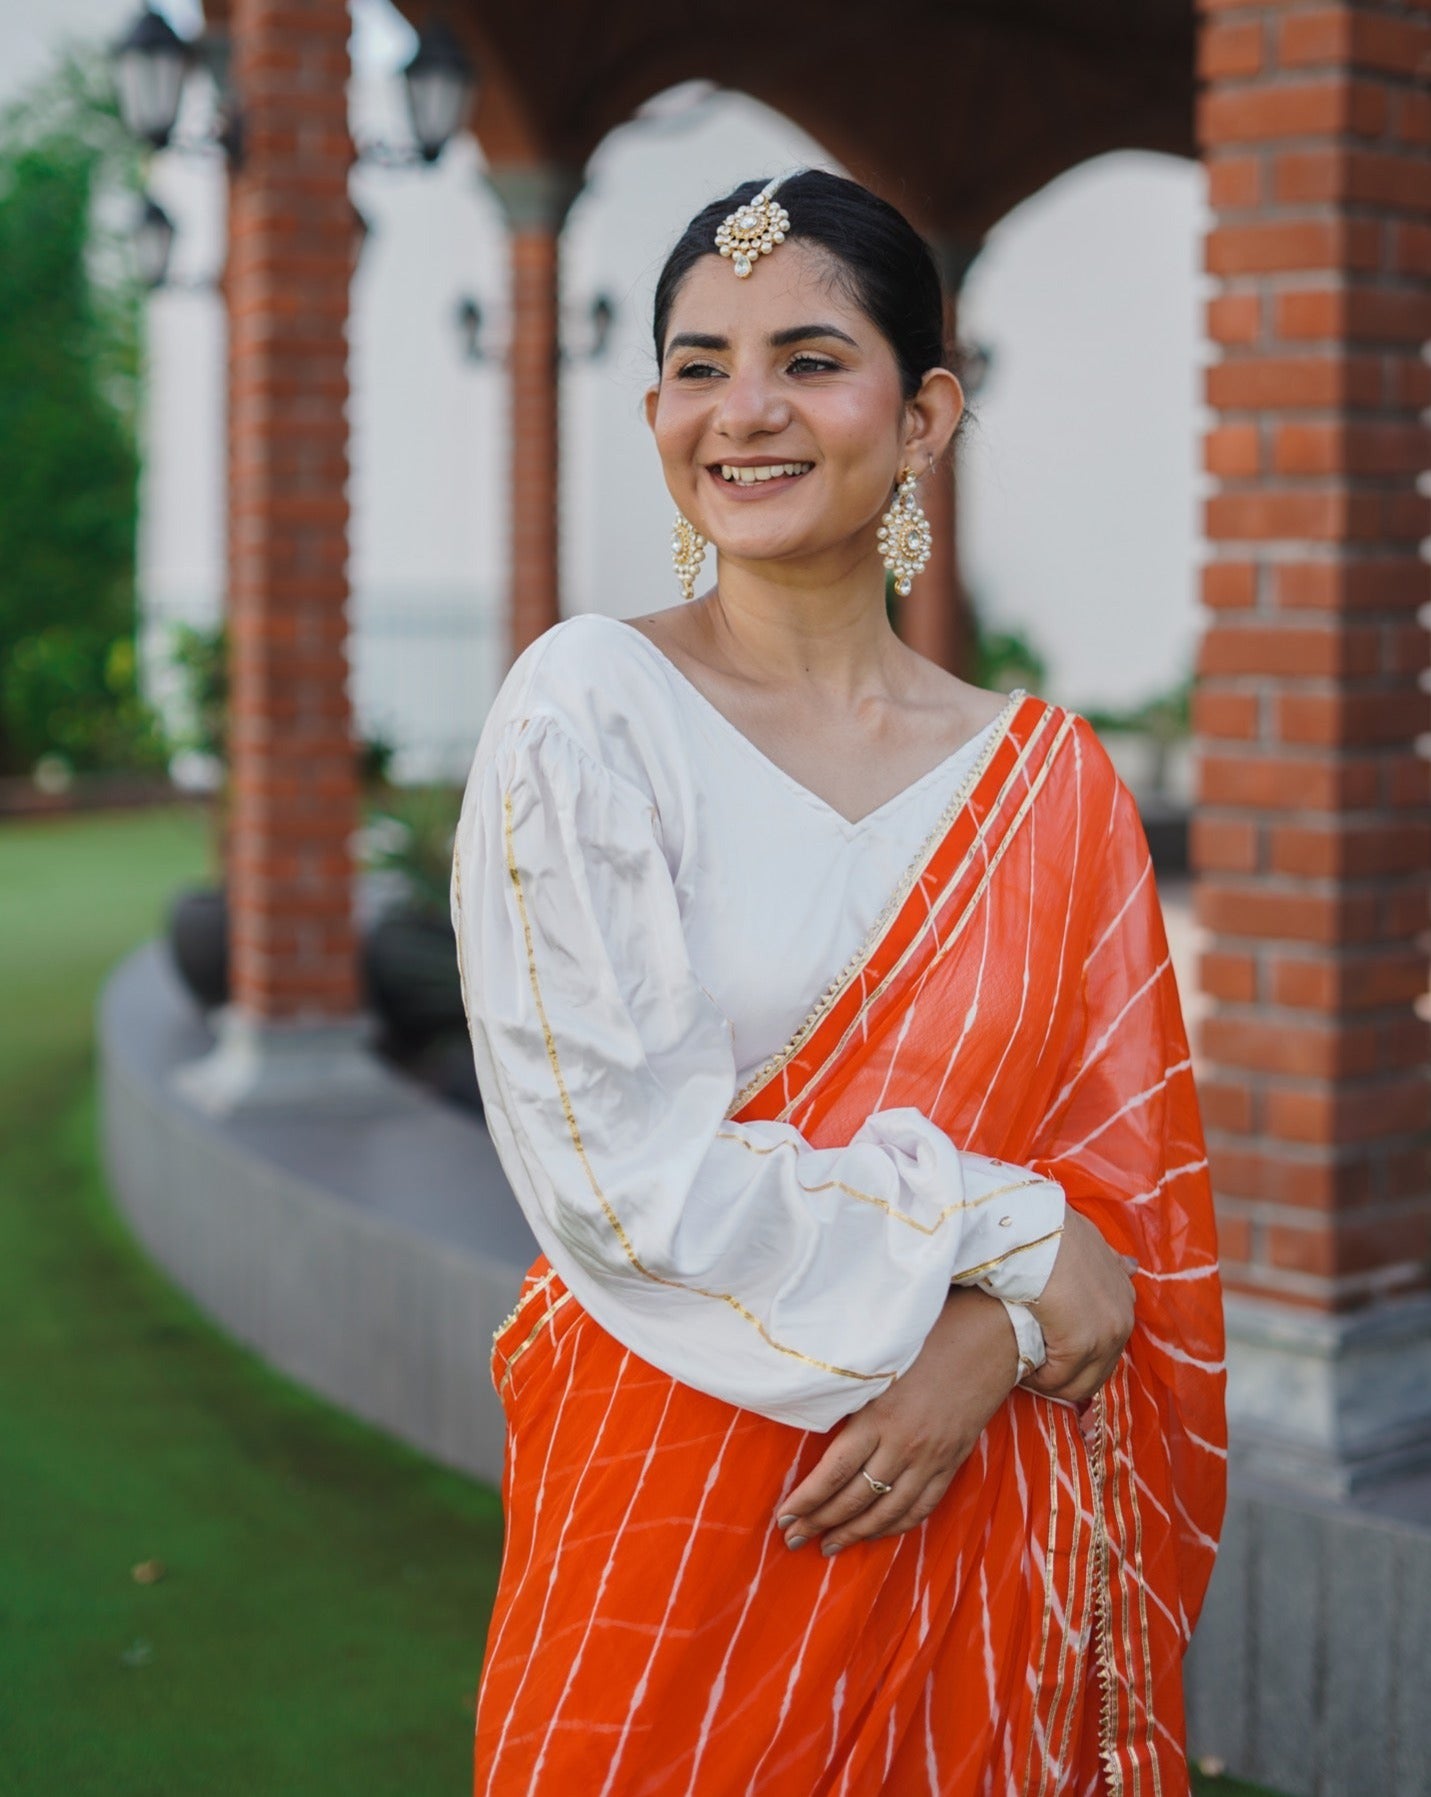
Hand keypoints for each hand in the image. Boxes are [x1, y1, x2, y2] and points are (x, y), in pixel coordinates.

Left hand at [773, 1287, 1018, 1556]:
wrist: (990, 1339)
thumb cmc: (928, 1337)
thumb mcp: (880, 1360)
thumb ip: (850, 1392)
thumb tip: (809, 1409)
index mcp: (880, 1417)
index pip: (835, 1473)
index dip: (807, 1500)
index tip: (784, 1517)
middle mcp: (904, 1446)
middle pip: (856, 1499)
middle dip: (821, 1523)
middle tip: (794, 1539)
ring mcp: (931, 1459)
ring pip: (888, 1512)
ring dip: (855, 1534)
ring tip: (828, 1546)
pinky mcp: (952, 1463)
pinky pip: (921, 1507)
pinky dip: (896, 1525)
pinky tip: (876, 1533)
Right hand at [1020, 1209, 1134, 1404]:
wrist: (1037, 1229)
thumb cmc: (1052, 1232)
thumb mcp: (1092, 1243)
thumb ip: (1111, 1260)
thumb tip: (1133, 1266)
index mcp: (1125, 1298)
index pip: (1107, 1346)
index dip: (1078, 1356)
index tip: (1049, 1352)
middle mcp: (1123, 1319)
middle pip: (1097, 1372)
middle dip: (1064, 1376)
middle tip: (1034, 1368)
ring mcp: (1106, 1334)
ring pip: (1079, 1384)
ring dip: (1051, 1383)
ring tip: (1024, 1371)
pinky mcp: (1081, 1344)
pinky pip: (1057, 1379)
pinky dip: (1037, 1379)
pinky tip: (1020, 1367)